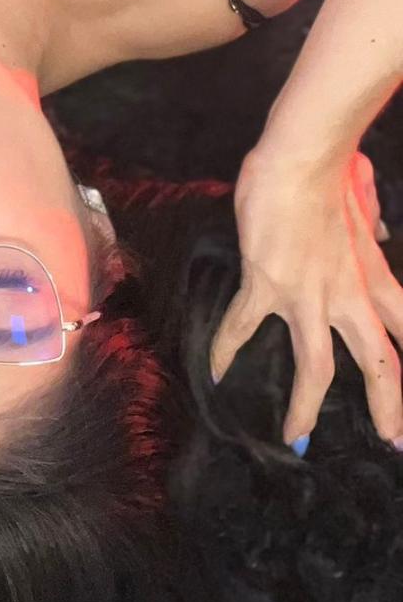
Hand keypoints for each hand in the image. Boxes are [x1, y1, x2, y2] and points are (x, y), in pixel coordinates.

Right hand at [210, 146, 402, 450]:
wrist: (301, 157)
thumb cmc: (334, 169)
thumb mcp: (365, 202)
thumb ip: (372, 226)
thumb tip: (379, 234)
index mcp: (375, 276)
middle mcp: (350, 296)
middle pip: (381, 364)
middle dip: (390, 408)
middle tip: (392, 443)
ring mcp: (309, 295)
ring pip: (317, 367)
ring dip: (308, 407)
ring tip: (298, 439)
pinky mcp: (266, 284)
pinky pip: (243, 326)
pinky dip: (227, 350)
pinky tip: (216, 372)